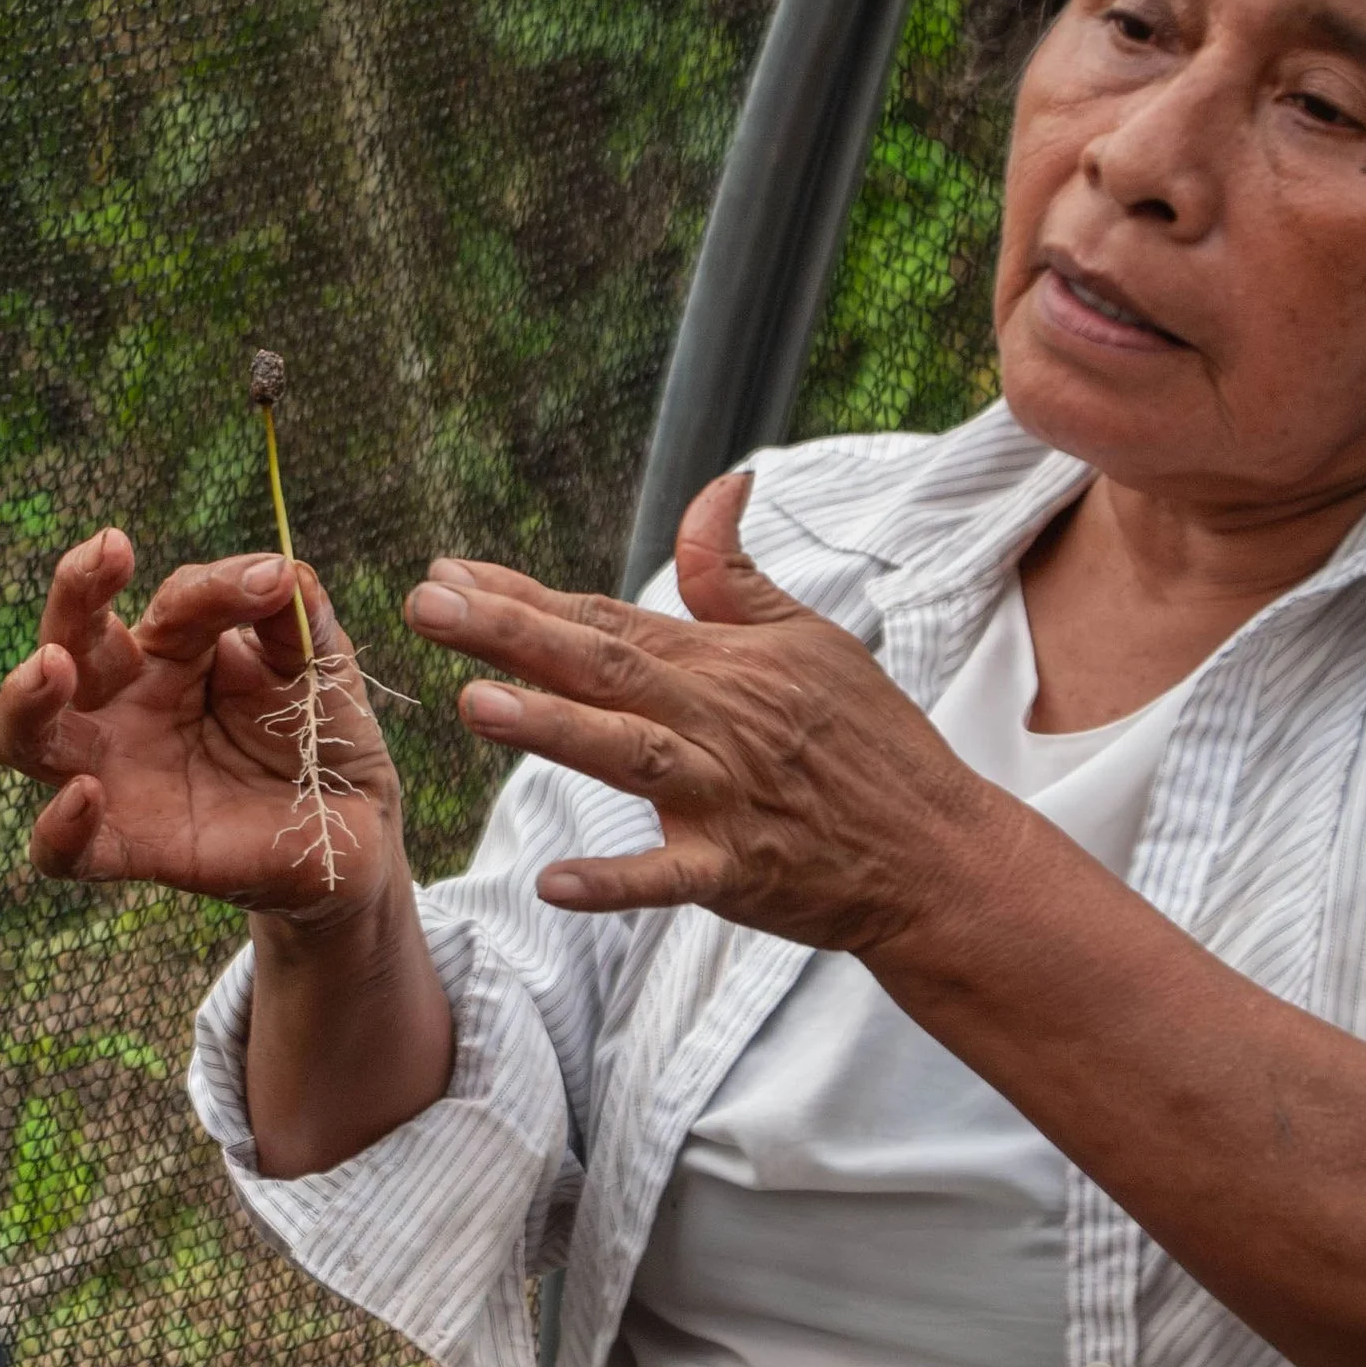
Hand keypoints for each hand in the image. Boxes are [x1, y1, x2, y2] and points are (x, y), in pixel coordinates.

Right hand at [0, 529, 409, 924]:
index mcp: (170, 649)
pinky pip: (62, 850)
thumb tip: (279, 570)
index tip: (268, 582)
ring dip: (26, 699)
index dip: (214, 589)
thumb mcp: (318, 663)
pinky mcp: (127, 847)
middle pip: (64, 641)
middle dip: (74, 596)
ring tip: (52, 667)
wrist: (352, 827)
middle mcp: (125, 704)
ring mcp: (116, 774)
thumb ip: (294, 616)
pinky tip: (85, 795)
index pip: (170, 604)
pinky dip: (58, 827)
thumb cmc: (319, 729)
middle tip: (100, 561)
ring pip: (26, 737)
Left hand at [400, 471, 1002, 950]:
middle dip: (510, 635)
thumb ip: (735, 574)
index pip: (603, 619)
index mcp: (719, 663)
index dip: (521, 596)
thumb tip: (720, 484)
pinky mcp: (740, 873)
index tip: (444, 573)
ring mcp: (726, 797)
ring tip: (475, 704)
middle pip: (602, 668)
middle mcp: (715, 720)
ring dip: (554, 730)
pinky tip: (552, 882)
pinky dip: (616, 881)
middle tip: (426, 608)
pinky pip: (671, 877)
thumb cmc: (869, 740)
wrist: (939, 851)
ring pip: (630, 755)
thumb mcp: (810, 638)